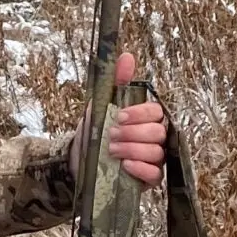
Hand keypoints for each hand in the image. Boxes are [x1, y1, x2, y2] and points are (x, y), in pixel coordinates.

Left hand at [71, 49, 168, 187]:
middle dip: (133, 133)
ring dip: (133, 149)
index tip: (120, 116)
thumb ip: (117, 82)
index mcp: (147, 119)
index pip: (156, 112)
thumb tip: (127, 57)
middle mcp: (154, 139)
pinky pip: (155, 175)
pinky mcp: (149, 180)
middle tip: (112, 134)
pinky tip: (125, 165)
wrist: (78, 160)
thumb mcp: (102, 105)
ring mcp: (153, 160)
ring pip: (156, 153)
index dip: (140, 113)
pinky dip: (140, 169)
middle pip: (158, 132)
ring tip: (112, 149)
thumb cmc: (95, 132)